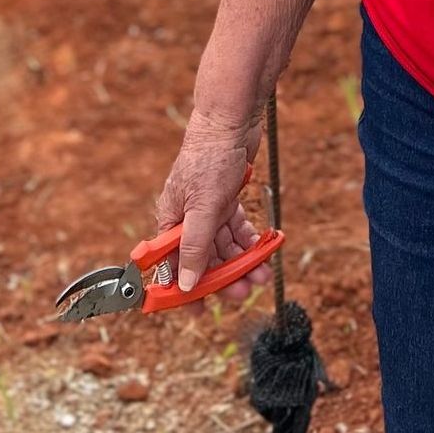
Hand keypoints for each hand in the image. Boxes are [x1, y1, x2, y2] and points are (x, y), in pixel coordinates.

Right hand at [155, 112, 270, 300]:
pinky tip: (263, 248)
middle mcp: (186, 217)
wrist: (231, 121)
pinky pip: (236, 227)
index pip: (172, 264)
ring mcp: (207, 207)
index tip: (199, 312)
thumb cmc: (210, 158)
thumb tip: (185, 285)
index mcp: (170, 221)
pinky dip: (249, 239)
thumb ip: (194, 247)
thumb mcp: (202, 208)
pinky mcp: (226, 197)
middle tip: (244, 292)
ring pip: (223, 244)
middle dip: (223, 276)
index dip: (184, 289)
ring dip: (241, 260)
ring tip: (262, 273)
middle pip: (202, 257)